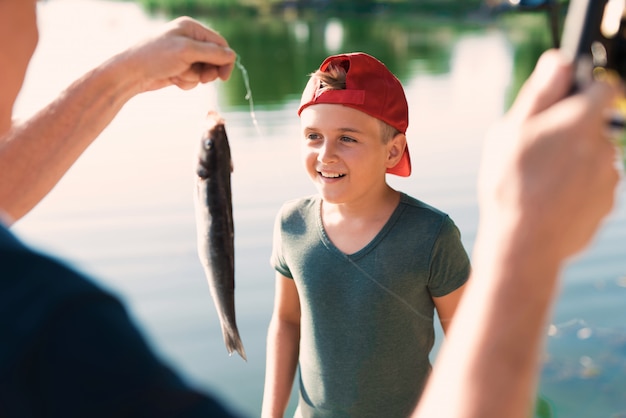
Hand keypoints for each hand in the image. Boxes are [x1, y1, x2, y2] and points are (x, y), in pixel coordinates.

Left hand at [112, 16, 235, 92]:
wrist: (132, 73)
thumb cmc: (156, 57)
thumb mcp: (187, 51)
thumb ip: (212, 53)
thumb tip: (232, 56)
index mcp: (192, 28)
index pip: (220, 43)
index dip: (225, 60)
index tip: (223, 77)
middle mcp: (189, 40)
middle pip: (214, 59)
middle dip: (208, 71)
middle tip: (202, 78)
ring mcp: (184, 55)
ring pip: (204, 71)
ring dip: (194, 77)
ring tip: (179, 75)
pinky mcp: (179, 68)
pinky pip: (193, 79)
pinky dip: (186, 82)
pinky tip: (173, 79)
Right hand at [477, 49, 621, 259]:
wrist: (525, 242)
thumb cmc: (511, 183)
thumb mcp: (511, 130)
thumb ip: (540, 92)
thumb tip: (559, 60)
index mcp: (581, 120)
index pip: (604, 87)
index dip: (584, 91)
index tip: (564, 104)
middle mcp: (604, 145)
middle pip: (594, 126)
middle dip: (571, 132)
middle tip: (537, 151)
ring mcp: (609, 177)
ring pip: (593, 158)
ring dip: (573, 162)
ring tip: (540, 181)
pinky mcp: (607, 204)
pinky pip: (593, 186)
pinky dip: (576, 189)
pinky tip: (550, 200)